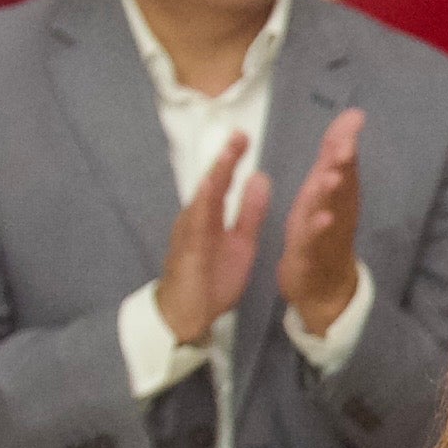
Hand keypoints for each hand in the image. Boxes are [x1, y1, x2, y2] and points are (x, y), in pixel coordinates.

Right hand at [153, 132, 267, 345]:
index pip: (223, 180)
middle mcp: (195, 218)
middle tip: (239, 133)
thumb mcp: (240, 240)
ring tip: (228, 156)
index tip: (245, 134)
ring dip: (215, 178)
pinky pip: (197, 231)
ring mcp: (188, 234)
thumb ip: (249, 211)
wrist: (188, 314)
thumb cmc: (211, 277)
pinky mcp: (188, 253)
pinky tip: (214, 197)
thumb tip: (260, 177)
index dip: (233, 157)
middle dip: (224, 158)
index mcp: (209, 215)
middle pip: (210, 183)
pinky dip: (207, 212)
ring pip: (200, 201)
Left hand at [277, 108, 365, 337]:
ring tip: (332, 178)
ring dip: (331, 196)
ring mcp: (326, 234)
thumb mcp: (324, 187)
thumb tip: (354, 114)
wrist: (323, 284)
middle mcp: (337, 210)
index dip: (346, 143)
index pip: (344, 164)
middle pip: (342, 185)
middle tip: (345, 146)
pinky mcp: (311, 255)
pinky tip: (321, 220)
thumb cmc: (321, 229)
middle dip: (343, 165)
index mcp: (337, 193)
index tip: (354, 119)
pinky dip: (318, 231)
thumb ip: (336, 152)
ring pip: (329, 211)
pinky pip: (314, 242)